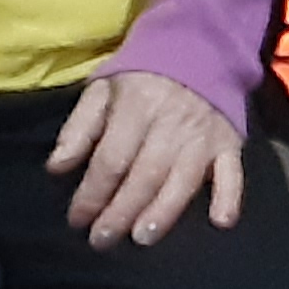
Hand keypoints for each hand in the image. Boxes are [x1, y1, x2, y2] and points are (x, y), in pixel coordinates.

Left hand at [46, 71, 245, 245]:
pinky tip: (219, 222)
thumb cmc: (141, 76)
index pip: (111, 159)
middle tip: (101, 240)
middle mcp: (171, 124)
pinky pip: (232, 175)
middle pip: (144, 175)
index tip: (77, 220)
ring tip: (141, 238)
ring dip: (163, 213)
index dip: (92, 193)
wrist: (198, 48)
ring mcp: (203, 136)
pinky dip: (229, 198)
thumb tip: (57, 168)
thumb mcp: (101, 89)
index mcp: (136, 107)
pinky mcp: (230, 144)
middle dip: (120, 212)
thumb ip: (79, 128)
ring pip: (182, 181)